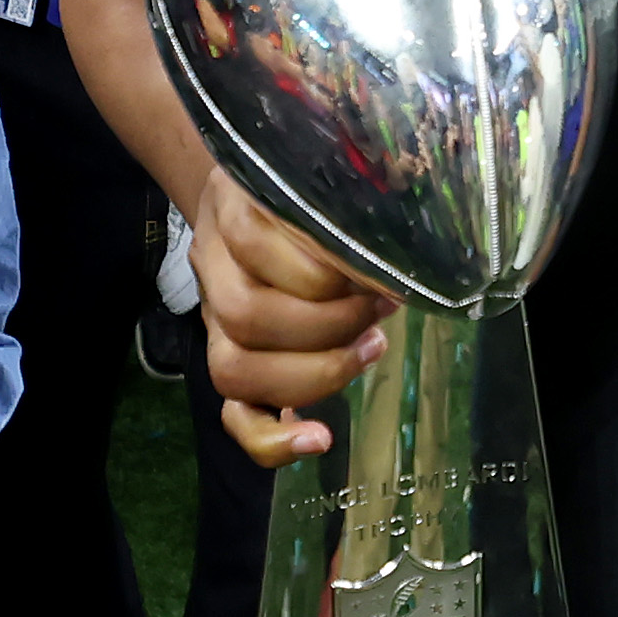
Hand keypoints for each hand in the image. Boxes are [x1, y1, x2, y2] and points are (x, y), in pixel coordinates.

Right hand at [194, 165, 391, 464]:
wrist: (252, 196)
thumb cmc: (309, 191)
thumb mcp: (328, 176)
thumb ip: (358, 191)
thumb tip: (405, 227)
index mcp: (231, 208)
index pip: (253, 241)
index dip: (319, 267)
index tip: (374, 270)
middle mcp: (212, 267)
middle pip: (245, 315)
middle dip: (326, 324)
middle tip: (379, 311)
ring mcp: (214, 321)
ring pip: (234, 368)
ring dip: (314, 369)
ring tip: (371, 348)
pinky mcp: (230, 362)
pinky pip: (235, 415)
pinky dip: (272, 440)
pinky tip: (318, 440)